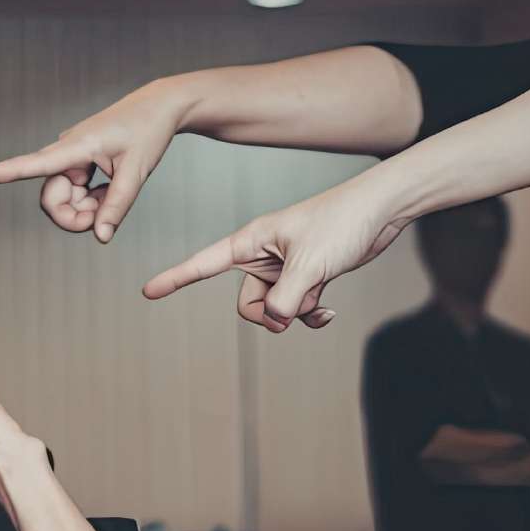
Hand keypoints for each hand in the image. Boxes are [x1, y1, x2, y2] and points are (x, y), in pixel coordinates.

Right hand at [0, 79, 190, 243]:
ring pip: (65, 197)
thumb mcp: (137, 172)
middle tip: (103, 219)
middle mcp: (68, 150)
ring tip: (114, 195)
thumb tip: (100, 236)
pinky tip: (111, 188)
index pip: (39, 162)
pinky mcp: (79, 160)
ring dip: (87, 207)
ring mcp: (72, 156)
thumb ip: (117, 206)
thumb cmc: (148, 130)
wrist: (159, 106)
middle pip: (52, 197)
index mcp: (78, 145)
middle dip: (73, 215)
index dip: (11, 170)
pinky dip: (93, 198)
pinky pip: (76, 190)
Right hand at [142, 171, 403, 330]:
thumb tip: (275, 321)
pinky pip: (295, 306)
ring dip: (296, 314)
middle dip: (269, 315)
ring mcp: (284, 267)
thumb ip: (286, 299)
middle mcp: (262, 255)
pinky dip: (310, 313)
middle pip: (246, 302)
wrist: (381, 209)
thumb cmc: (342, 221)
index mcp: (250, 242)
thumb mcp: (310, 264)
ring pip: (273, 308)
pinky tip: (328, 311)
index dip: (175, 279)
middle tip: (293, 313)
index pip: (202, 264)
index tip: (148, 291)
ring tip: (320, 303)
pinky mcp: (306, 274)